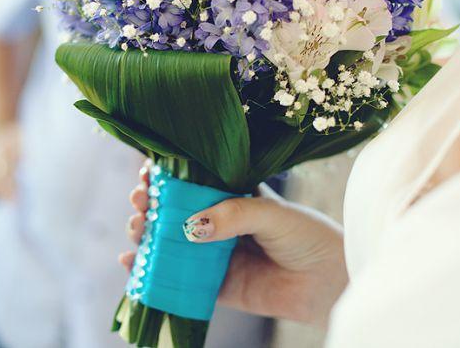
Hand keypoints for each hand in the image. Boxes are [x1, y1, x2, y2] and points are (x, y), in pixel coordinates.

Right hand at [120, 168, 347, 327]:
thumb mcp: (271, 213)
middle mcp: (218, 224)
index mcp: (231, 196)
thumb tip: (190, 226)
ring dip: (144, 233)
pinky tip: (130, 260)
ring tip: (135, 227)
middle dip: (148, 204)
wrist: (330, 282)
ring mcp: (214, 255)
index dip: (165, 178)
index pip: (190, 183)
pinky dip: (149, 270)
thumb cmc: (307, 236)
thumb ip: (233, 215)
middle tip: (138, 201)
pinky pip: (175, 278)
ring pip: (168, 243)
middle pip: (172, 212)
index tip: (146, 173)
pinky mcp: (214, 286)